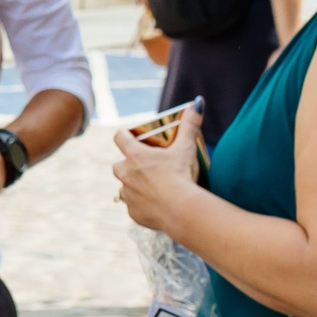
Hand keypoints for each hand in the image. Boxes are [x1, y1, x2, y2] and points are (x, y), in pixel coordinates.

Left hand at [112, 120, 203, 234]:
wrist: (181, 211)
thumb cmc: (182, 176)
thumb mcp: (186, 148)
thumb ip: (190, 125)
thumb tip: (197, 103)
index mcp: (134, 155)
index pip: (119, 137)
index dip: (124, 135)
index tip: (130, 135)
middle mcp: (125, 174)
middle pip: (118, 165)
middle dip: (128, 165)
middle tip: (146, 166)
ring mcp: (128, 195)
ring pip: (124, 187)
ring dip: (133, 186)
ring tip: (151, 187)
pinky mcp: (133, 213)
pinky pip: (133, 207)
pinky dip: (141, 205)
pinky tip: (154, 205)